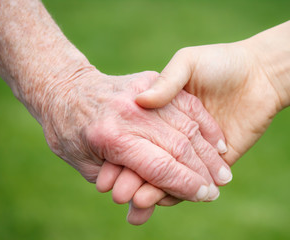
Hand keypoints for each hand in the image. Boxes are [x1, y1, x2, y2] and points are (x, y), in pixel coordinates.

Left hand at [42, 69, 231, 201]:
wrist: (66, 89)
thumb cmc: (70, 133)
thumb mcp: (85, 166)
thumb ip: (119, 182)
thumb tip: (146, 204)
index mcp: (112, 138)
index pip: (160, 167)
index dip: (186, 185)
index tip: (204, 195)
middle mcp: (131, 114)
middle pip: (179, 147)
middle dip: (203, 172)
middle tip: (217, 188)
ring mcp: (142, 93)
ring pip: (187, 126)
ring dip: (209, 152)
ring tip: (224, 170)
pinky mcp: (150, 80)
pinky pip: (186, 104)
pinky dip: (205, 124)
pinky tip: (218, 142)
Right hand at [124, 42, 279, 223]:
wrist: (260, 74)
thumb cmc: (221, 62)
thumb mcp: (188, 63)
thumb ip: (167, 82)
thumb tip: (140, 101)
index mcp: (164, 112)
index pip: (139, 139)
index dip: (123, 155)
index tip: (106, 172)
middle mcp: (175, 134)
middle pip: (151, 161)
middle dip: (134, 179)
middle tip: (117, 195)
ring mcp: (195, 151)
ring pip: (169, 176)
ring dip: (151, 191)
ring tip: (134, 205)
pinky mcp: (217, 163)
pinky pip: (195, 181)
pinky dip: (178, 193)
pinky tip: (160, 201)